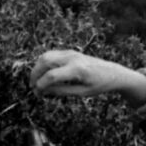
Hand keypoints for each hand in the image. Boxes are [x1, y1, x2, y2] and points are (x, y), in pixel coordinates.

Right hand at [29, 49, 145, 104]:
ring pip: (46, 56)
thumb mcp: (82, 92)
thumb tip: (44, 91)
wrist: (113, 73)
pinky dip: (44, 64)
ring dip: (37, 68)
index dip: (41, 85)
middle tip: (33, 87)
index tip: (37, 93)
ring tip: (37, 82)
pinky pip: (51, 55)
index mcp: (77, 70)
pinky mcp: (70, 52)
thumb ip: (63, 91)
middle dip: (35, 74)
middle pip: (45, 61)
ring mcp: (70, 52)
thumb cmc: (100, 84)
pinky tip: (44, 75)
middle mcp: (72, 58)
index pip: (52, 76)